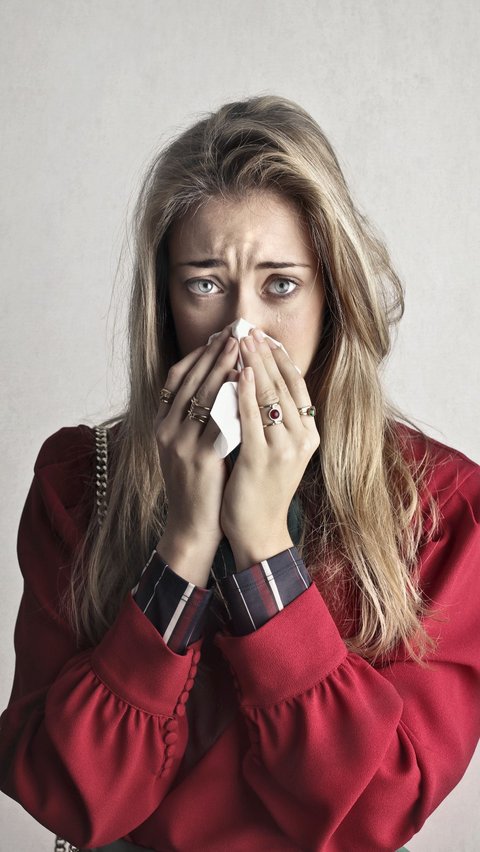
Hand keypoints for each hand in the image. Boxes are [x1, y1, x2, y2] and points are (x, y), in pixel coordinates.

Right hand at [154, 324, 238, 581]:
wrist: (193, 528)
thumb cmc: (198, 488)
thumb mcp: (189, 448)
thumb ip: (196, 420)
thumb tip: (218, 386)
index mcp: (162, 426)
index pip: (176, 379)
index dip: (197, 355)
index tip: (218, 336)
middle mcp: (165, 431)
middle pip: (189, 381)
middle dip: (213, 353)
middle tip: (234, 331)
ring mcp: (179, 445)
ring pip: (202, 396)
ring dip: (222, 367)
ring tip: (241, 346)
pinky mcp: (199, 459)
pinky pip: (217, 421)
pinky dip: (231, 399)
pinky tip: (247, 384)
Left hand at [220, 329, 319, 569]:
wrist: (259, 531)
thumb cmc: (263, 489)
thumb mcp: (278, 451)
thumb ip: (274, 421)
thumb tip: (259, 383)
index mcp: (309, 434)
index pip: (297, 385)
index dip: (281, 358)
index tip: (265, 337)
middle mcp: (302, 439)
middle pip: (284, 385)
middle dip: (265, 354)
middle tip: (248, 329)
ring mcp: (284, 449)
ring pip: (270, 396)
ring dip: (254, 365)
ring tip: (240, 341)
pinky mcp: (262, 460)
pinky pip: (253, 419)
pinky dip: (245, 394)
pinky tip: (236, 374)